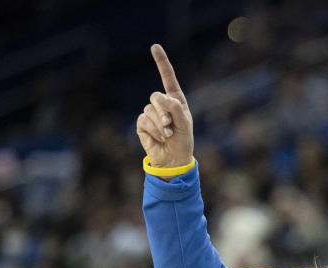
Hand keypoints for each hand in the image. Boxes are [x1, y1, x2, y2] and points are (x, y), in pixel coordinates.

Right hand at [136, 44, 193, 169]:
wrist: (174, 159)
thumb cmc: (183, 141)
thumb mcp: (185, 124)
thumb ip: (176, 108)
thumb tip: (162, 98)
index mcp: (176, 101)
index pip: (168, 78)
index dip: (161, 62)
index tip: (155, 47)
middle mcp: (162, 105)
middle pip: (156, 96)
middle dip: (164, 111)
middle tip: (171, 125)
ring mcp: (150, 113)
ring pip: (150, 110)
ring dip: (161, 125)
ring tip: (167, 135)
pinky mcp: (142, 124)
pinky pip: (143, 120)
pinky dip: (153, 130)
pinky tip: (159, 138)